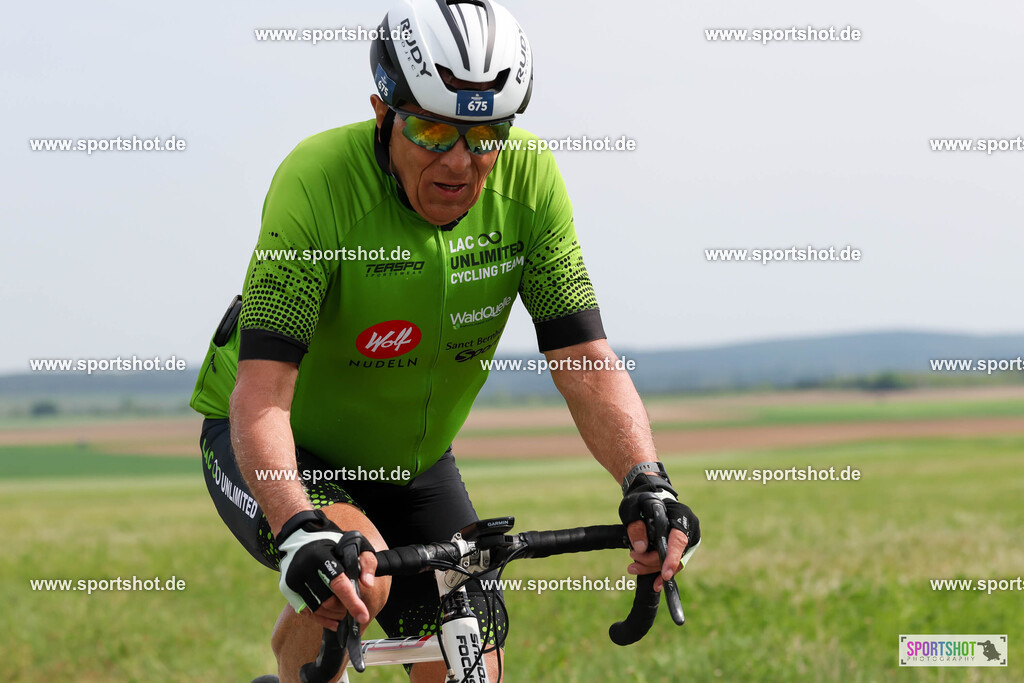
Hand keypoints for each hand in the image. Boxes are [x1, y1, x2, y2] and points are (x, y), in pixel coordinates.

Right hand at [276, 509, 377, 629]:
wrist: (300, 535)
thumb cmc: (332, 542)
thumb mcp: (354, 543)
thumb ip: (366, 561)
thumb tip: (368, 584)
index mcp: (321, 556)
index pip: (339, 584)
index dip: (352, 602)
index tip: (363, 617)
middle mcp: (303, 569)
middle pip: (328, 601)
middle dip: (344, 608)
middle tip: (354, 607)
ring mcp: (292, 580)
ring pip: (317, 609)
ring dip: (334, 615)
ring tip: (344, 612)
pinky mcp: (287, 589)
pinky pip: (305, 611)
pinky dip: (321, 619)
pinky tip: (334, 621)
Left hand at [619, 474, 700, 591]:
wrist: (651, 497)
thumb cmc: (643, 499)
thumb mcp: (634, 507)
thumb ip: (636, 526)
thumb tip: (640, 549)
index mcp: (682, 515)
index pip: (679, 540)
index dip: (672, 558)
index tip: (665, 574)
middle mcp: (690, 530)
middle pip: (674, 555)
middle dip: (652, 562)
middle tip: (632, 559)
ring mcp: (688, 541)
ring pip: (673, 563)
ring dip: (652, 568)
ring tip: (633, 567)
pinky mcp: (682, 549)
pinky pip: (673, 564)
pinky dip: (661, 573)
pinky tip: (654, 584)